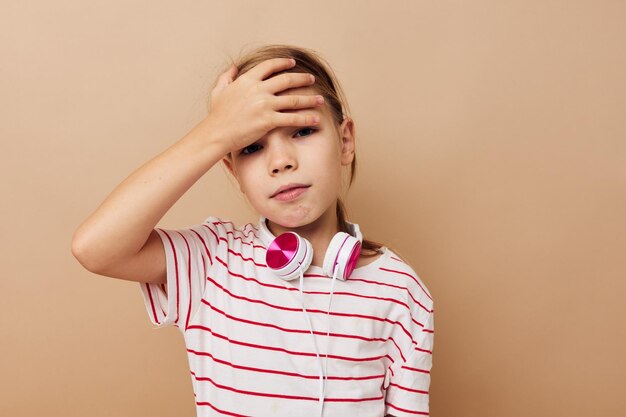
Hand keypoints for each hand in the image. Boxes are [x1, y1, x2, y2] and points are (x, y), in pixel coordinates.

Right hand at [205, 57, 323, 154]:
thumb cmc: (217, 115)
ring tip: (320, 100)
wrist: (216, 133)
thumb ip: (227, 77)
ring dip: (309, 99)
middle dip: (302, 79)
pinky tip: (315, 119)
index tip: (292, 63)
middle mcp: (258, 90)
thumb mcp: (219, 91)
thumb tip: (234, 68)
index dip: (283, 63)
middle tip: (311, 79)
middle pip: (286, 80)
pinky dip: (305, 118)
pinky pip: (292, 118)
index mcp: (247, 80)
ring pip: (293, 100)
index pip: (269, 66)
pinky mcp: (268, 121)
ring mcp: (265, 105)